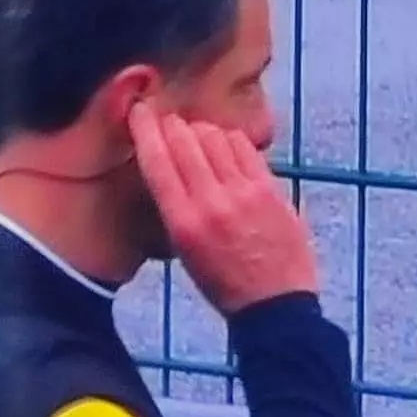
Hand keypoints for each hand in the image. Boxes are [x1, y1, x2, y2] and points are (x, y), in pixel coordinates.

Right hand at [128, 105, 317, 313]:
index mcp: (183, 223)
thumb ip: (177, 208)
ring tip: (198, 134)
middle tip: (169, 121)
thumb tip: (170, 165)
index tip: (140, 111)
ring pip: (216, 138)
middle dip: (173, 125)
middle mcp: (212, 202)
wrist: (276, 305)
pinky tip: (227, 143)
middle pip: (185, 141)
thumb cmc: (224, 284)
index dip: (145, 130)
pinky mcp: (272, 189)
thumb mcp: (185, 252)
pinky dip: (231, 139)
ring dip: (202, 130)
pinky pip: (246, 148)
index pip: (157, 162)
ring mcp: (245, 193)